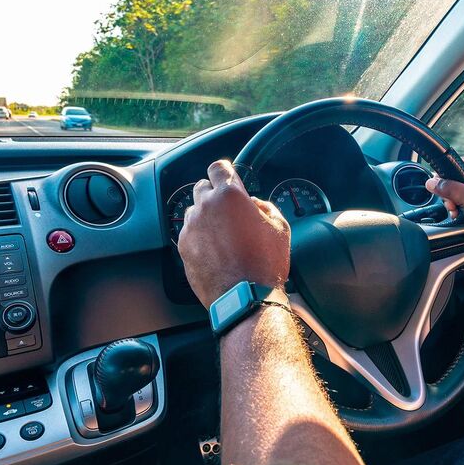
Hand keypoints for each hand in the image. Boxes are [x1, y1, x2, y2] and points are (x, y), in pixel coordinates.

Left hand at [178, 160, 289, 306]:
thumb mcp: (280, 228)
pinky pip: (189, 233)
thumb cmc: (265, 263)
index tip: (229, 180)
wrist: (245, 297)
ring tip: (222, 235)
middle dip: (215, 195)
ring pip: (194, 211)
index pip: (218, 167)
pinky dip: (199, 237)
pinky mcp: (183, 248)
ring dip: (206, 216)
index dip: (225, 173)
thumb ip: (266, 207)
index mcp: (230, 195)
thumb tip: (254, 205)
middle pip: (202, 187)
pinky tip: (215, 251)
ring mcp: (192, 228)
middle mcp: (206, 207)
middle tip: (229, 212)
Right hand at [425, 158, 463, 255]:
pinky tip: (463, 216)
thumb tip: (433, 182)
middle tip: (452, 204)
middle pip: (460, 179)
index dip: (447, 174)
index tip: (438, 185)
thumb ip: (449, 188)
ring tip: (458, 212)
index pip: (460, 162)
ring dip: (457, 203)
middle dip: (452, 193)